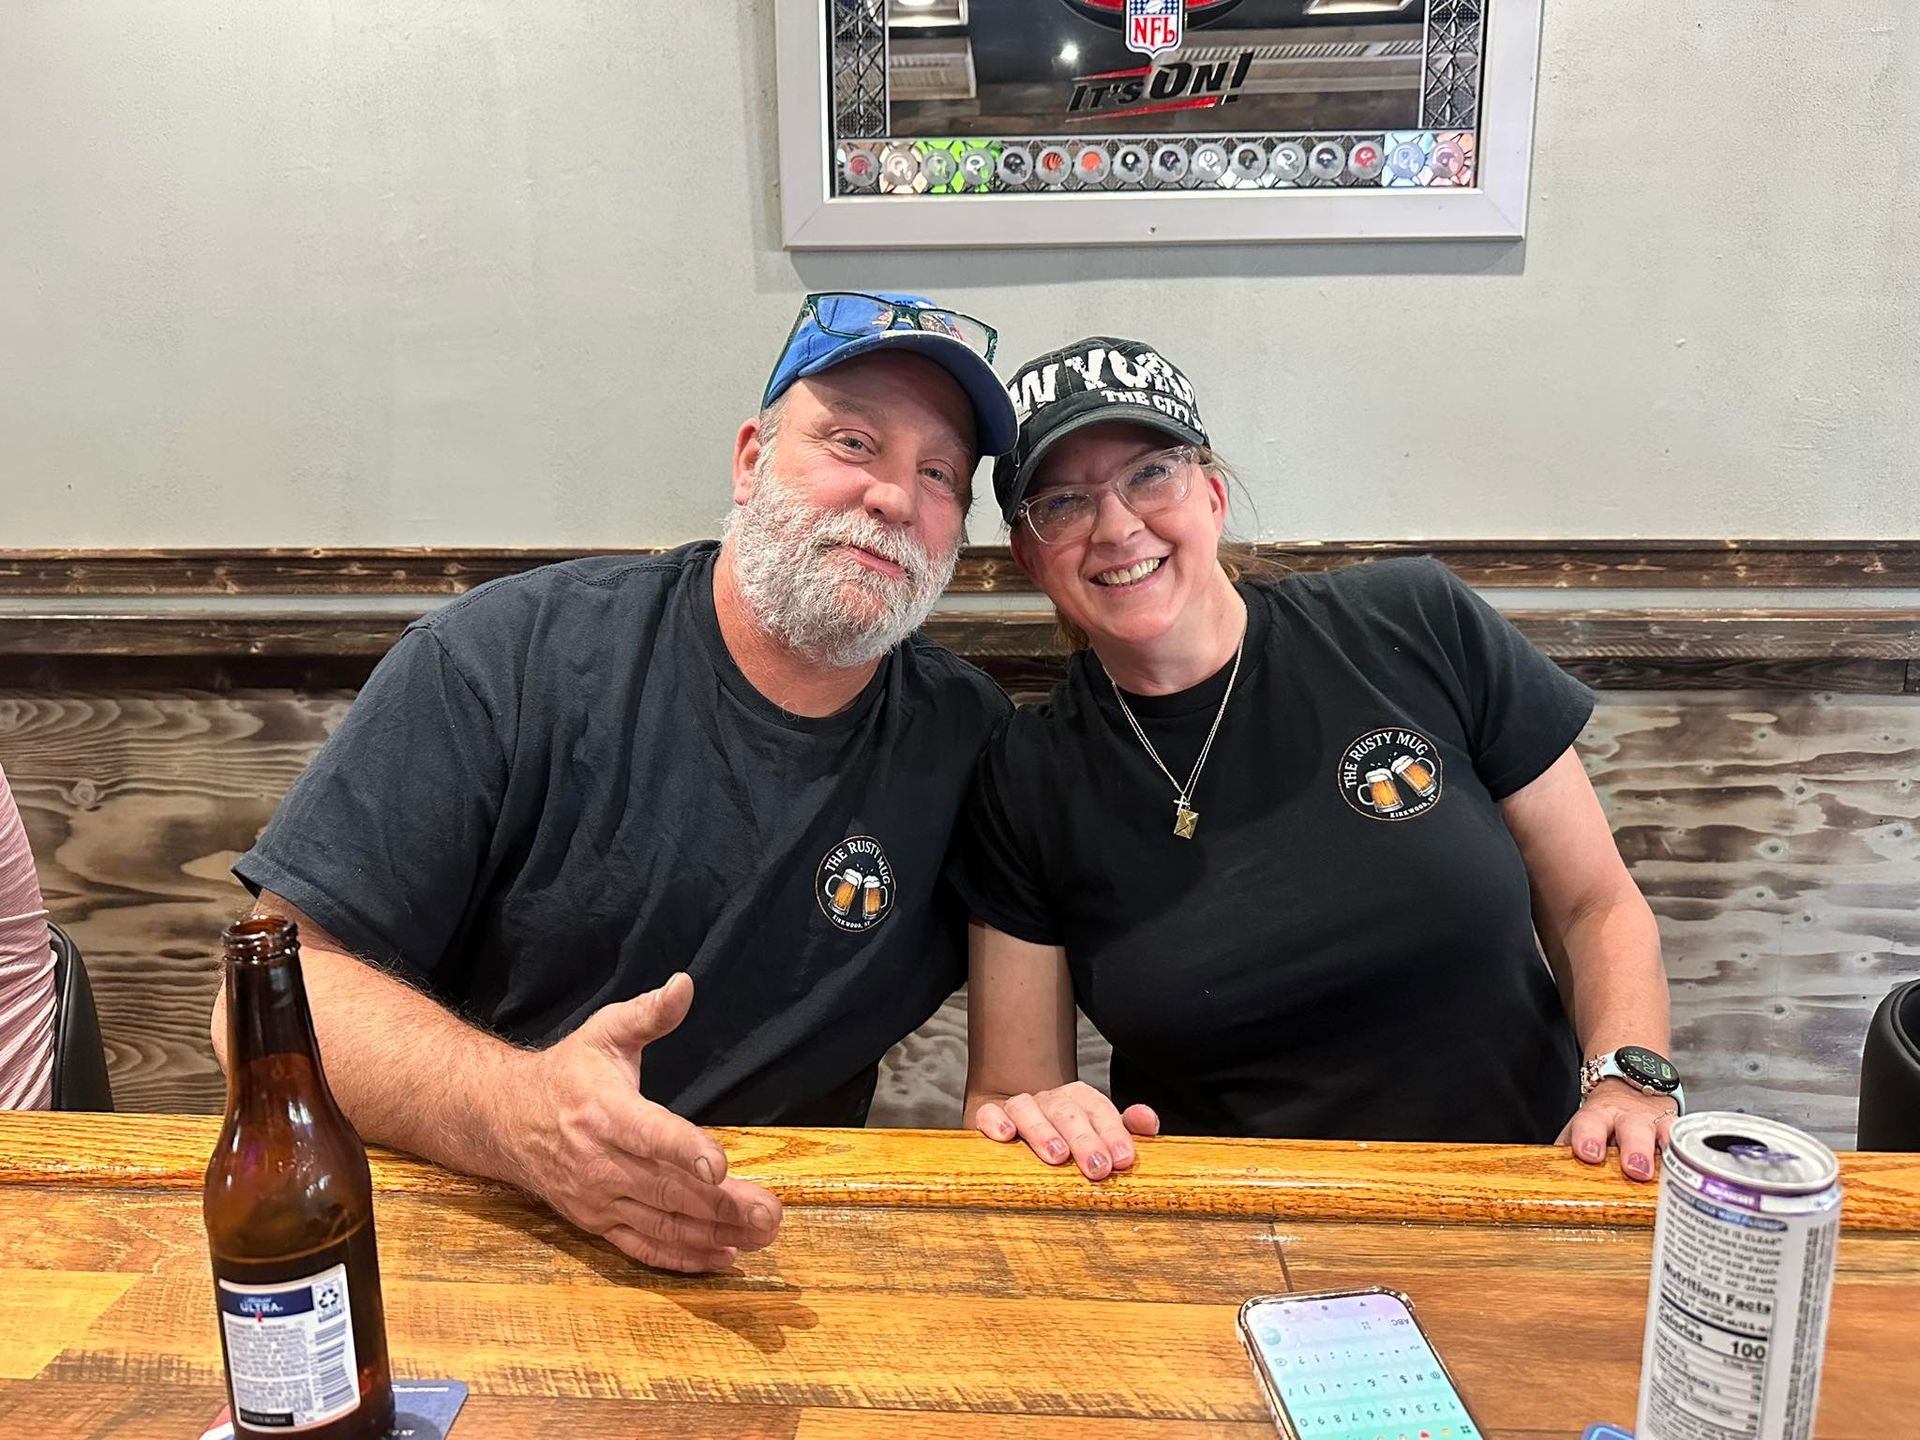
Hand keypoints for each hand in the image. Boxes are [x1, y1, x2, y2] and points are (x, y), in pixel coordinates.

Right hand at [503, 973, 782, 1271]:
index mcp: (605, 1113)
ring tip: (763, 1233)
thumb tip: (684, 984)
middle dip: (723, 1204)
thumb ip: (648, 1013)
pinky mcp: (598, 1223)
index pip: (650, 1135)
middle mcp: (601, 1163)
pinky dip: (684, 1257)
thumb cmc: (566, 1074)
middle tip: (770, 1211)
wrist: (505, 1121)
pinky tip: (724, 1256)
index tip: (720, 1164)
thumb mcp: (605, 1032)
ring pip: (664, 1224)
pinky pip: (644, 1247)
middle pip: (668, 1189)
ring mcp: (599, 1199)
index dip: (686, 1150)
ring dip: (716, 1233)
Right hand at [975, 1081, 1159, 1179]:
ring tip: (1057, 1156)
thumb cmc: (1064, 1138)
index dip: (1113, 1132)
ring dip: (1044, 1131)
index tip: (1122, 1159)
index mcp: (1080, 1101)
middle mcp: (1050, 1101)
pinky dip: (995, 1121)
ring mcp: (1018, 1108)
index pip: (1099, 1110)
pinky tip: (1005, 1136)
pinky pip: (988, 1113)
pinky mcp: (986, 1116)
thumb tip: (1150, 1122)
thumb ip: (1125, 1128)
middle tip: (1098, 1167)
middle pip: (1068, 1112)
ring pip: (1029, 1108)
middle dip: (1085, 1139)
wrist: (1013, 1125)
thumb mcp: (1097, 1134)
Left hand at [1557, 1078, 1678, 1181]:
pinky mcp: (1678, 1130)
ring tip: (1670, 1176)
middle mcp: (1629, 1118)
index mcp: (1597, 1117)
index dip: (1588, 1138)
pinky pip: (1686, 1143)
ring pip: (1666, 1136)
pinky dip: (1688, 1157)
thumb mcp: (1583, 1125)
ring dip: (1667, 1156)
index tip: (1588, 1153)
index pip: (1588, 1124)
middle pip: (1633, 1131)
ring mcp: (1657, 1124)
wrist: (1632, 1082)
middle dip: (1635, 1150)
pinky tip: (1694, 1172)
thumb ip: (1569, 1146)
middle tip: (1636, 1169)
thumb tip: (1553, 1173)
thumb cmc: (1604, 1118)